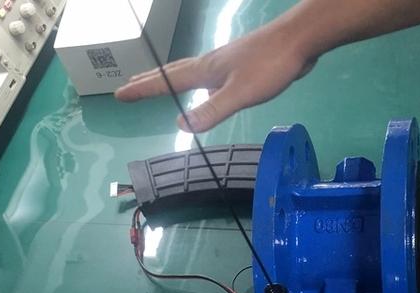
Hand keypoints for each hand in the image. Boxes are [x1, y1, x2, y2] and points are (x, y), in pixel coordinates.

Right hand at [115, 20, 317, 132]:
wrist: (299, 40)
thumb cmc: (270, 65)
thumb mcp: (239, 94)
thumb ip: (211, 110)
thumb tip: (180, 125)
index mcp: (205, 70)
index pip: (166, 80)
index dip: (142, 89)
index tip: (120, 94)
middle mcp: (210, 64)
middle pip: (172, 72)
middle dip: (149, 80)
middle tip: (129, 85)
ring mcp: (225, 64)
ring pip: (189, 72)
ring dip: (169, 78)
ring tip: (157, 83)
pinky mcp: (240, 66)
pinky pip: (207, 76)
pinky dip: (194, 81)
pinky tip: (204, 87)